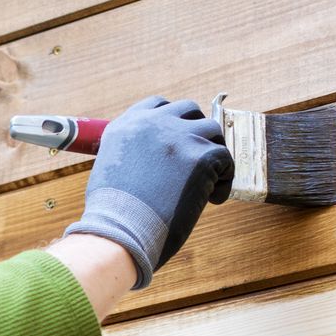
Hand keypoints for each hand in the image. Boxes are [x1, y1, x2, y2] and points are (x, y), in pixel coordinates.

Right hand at [62, 96, 234, 288]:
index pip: (158, 105)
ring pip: (212, 130)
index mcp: (126, 126)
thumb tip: (149, 163)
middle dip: (197, 132)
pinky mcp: (201, 155)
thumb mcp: (109, 171)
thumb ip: (130, 155)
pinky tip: (212, 199)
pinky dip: (224, 180)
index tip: (179, 141)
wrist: (122, 231)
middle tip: (197, 160)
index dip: (173, 121)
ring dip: (213, 153)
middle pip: (189, 110)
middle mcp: (152, 123)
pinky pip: (226, 158)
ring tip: (208, 181)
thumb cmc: (113, 216)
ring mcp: (178, 136)